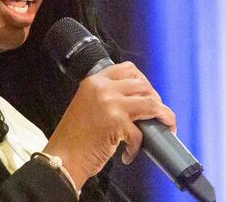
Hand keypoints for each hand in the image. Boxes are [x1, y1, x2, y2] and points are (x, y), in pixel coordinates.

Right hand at [43, 61, 175, 190]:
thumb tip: (136, 101)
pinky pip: (141, 132)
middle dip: (156, 99)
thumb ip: (106, 96)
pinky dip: (138, 146)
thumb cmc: (73, 137)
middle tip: (156, 115)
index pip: (128, 69)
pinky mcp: (117, 122)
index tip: (148, 93)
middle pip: (143, 85)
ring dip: (162, 116)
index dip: (143, 81)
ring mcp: (110, 103)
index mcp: (94, 81)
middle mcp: (102, 88)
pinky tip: (129, 153)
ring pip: (150, 102)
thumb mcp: (86, 105)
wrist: (62, 157)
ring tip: (162, 128)